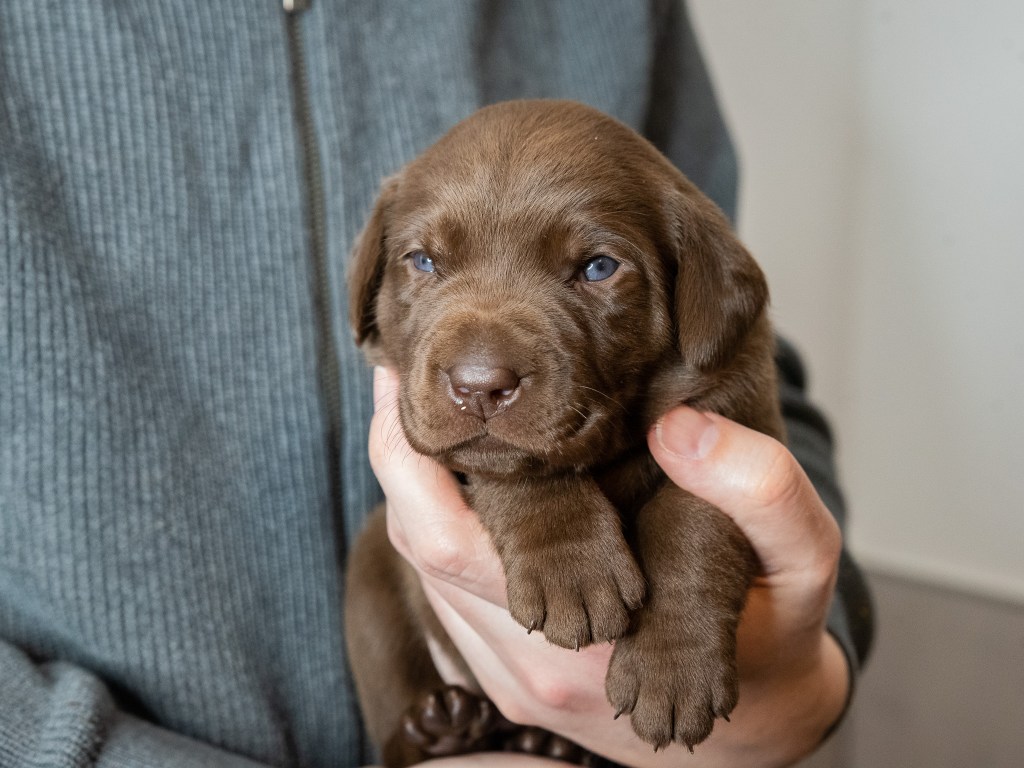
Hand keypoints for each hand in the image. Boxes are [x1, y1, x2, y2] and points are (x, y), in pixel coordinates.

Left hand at [369, 367, 848, 766]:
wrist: (757, 718)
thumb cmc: (773, 628)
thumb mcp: (800, 557)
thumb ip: (759, 490)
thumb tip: (678, 425)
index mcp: (587, 634)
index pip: (453, 539)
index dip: (411, 456)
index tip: (401, 374)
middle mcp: (530, 662)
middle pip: (421, 548)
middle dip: (401, 455)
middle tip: (402, 375)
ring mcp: (511, 673)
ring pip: (428, 569)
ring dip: (421, 490)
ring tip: (436, 413)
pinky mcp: (506, 674)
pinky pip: (448, 588)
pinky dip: (445, 521)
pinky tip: (469, 474)